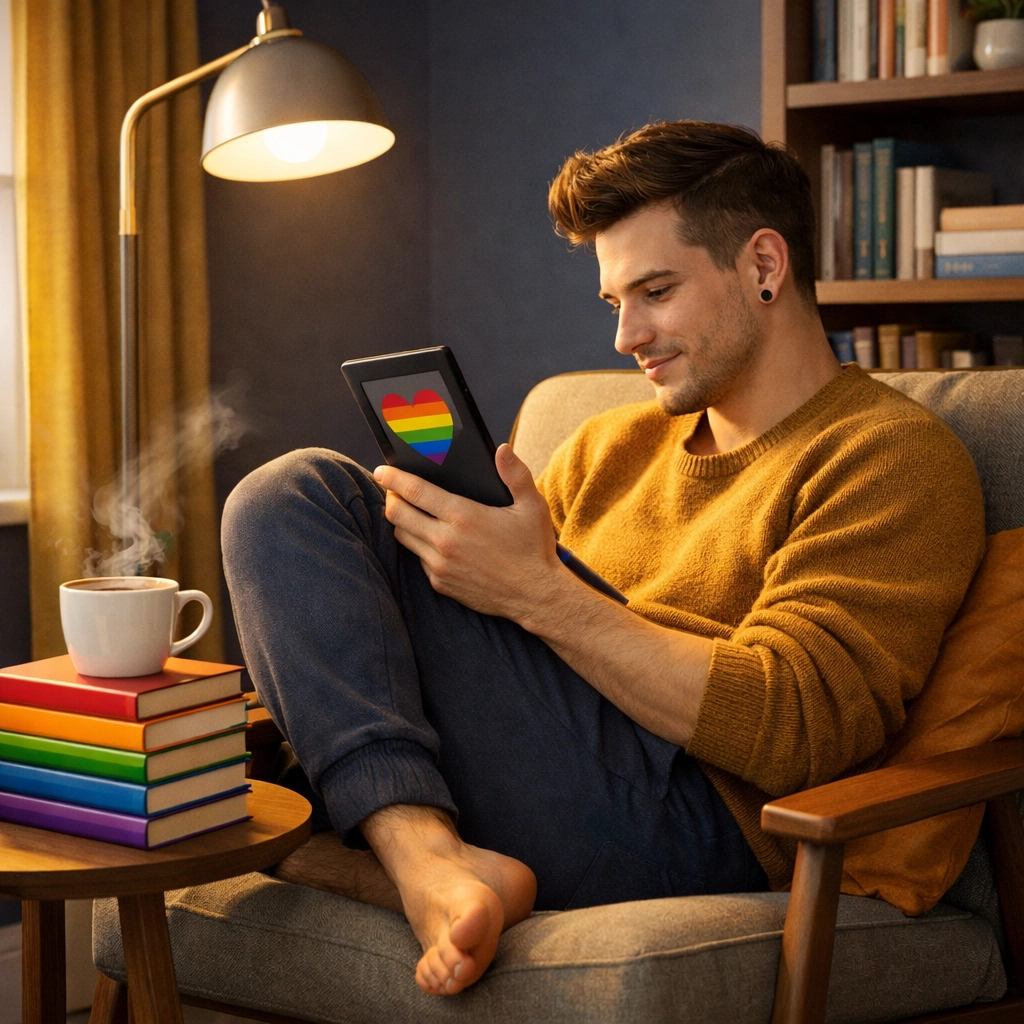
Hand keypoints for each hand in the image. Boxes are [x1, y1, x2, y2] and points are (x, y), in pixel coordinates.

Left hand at [373, 445, 564, 620]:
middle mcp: (445, 541)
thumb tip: (502, 449)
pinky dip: (420, 545)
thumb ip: (516, 474)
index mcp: (463, 516)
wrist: (535, 595)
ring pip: (403, 536)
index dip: (392, 478)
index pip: (413, 491)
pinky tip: (433, 538)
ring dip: (403, 522)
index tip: (381, 471)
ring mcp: (440, 565)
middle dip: (391, 498)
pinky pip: (418, 558)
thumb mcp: (532, 506)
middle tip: (395, 490)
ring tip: (412, 512)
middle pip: (397, 514)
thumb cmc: (533, 548)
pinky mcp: (440, 582)